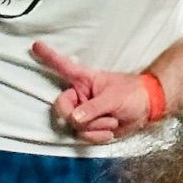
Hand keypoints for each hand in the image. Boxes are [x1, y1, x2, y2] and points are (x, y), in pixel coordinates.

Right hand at [33, 40, 158, 143]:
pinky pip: (83, 136)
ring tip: (112, 120)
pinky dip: (97, 137)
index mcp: (84, 80)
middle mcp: (79, 95)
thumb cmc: (133, 95)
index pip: (63, 66)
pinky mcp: (88, 127)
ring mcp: (83, 112)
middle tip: (97, 117)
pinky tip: (110, 130)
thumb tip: (74, 117)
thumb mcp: (115, 99)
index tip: (35, 45)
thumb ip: (94, 108)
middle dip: (78, 118)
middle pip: (62, 108)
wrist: (147, 110)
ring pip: (74, 126)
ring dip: (95, 128)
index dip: (48, 57)